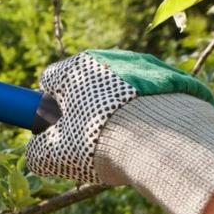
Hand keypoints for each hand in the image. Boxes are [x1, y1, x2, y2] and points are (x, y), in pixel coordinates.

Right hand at [25, 49, 213, 213]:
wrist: (165, 142)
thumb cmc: (100, 143)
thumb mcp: (54, 155)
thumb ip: (37, 152)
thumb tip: (37, 154)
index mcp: (76, 68)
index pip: (50, 80)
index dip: (48, 106)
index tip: (56, 129)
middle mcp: (111, 58)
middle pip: (89, 85)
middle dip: (86, 110)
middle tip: (91, 143)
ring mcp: (146, 66)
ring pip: (122, 92)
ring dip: (119, 113)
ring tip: (126, 145)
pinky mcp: (176, 81)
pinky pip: (152, 99)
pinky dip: (149, 117)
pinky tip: (151, 140)